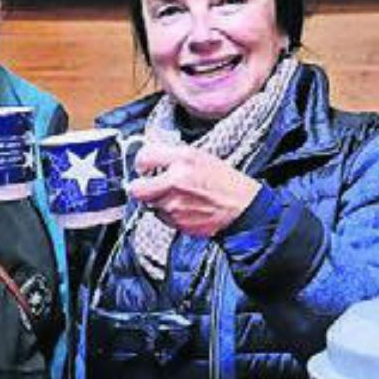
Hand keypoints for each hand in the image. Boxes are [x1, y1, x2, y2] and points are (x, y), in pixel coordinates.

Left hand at [128, 142, 260, 236]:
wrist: (242, 207)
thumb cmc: (224, 181)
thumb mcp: (200, 156)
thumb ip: (173, 155)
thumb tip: (151, 158)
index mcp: (182, 159)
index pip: (143, 157)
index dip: (142, 162)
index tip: (146, 166)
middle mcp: (175, 181)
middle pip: (136, 189)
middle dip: (139, 186)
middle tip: (148, 184)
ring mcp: (174, 205)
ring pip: (149, 204)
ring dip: (156, 200)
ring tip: (176, 196)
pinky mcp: (177, 223)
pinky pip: (162, 217)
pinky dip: (168, 213)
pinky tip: (184, 207)